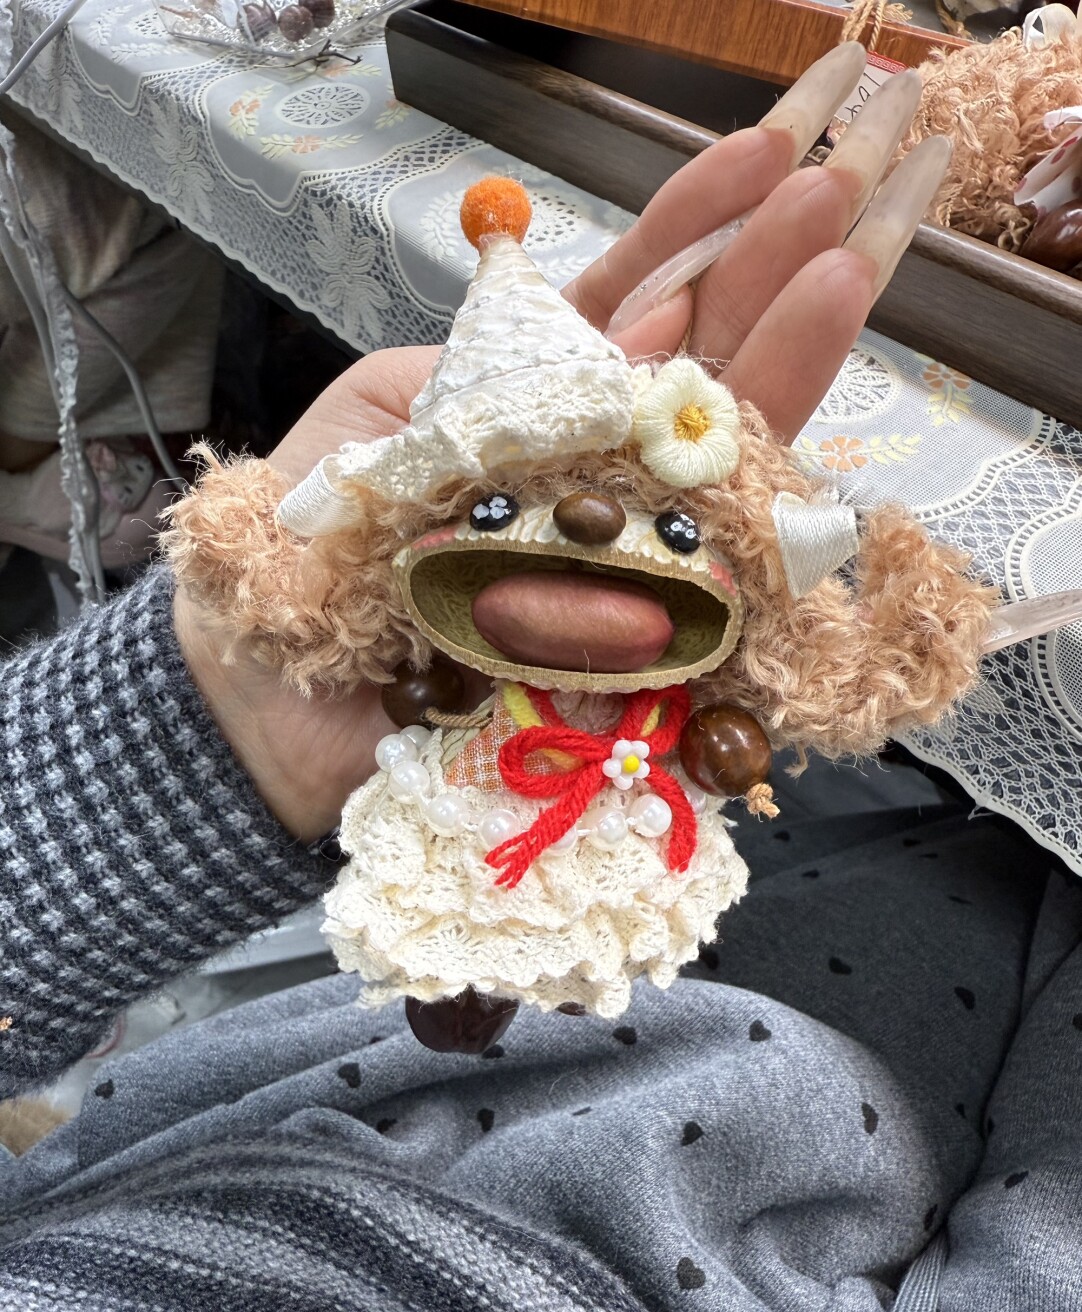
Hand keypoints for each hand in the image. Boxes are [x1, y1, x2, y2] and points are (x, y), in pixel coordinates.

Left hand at [178, 45, 940, 839]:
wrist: (265, 710)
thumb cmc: (296, 566)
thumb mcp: (365, 426)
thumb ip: (465, 371)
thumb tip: (597, 332)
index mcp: (523, 424)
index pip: (623, 323)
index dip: (687, 243)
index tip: (758, 165)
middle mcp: (584, 494)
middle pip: (691, 389)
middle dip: (762, 292)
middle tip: (833, 204)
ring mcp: (613, 578)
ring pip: (717, 480)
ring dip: (783, 376)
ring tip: (842, 273)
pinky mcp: (624, 665)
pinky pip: (707, 600)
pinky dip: (754, 531)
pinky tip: (798, 464)